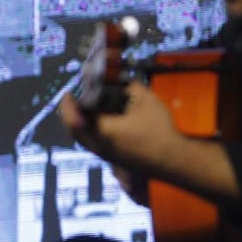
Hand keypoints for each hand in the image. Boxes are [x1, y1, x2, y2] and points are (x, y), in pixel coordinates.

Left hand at [58, 81, 180, 174]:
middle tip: (72, 101)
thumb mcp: (146, 100)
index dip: (69, 104)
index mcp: (102, 131)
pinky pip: (93, 145)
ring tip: (85, 109)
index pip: (75, 116)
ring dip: (79, 124)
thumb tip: (122, 80)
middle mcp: (99, 146)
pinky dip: (90, 132)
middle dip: (69, 114)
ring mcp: (106, 156)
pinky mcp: (114, 160)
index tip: (68, 93)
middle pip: (74, 131)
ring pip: (83, 140)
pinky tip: (101, 122)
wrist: (173, 160)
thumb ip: (130, 86)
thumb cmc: (159, 130)